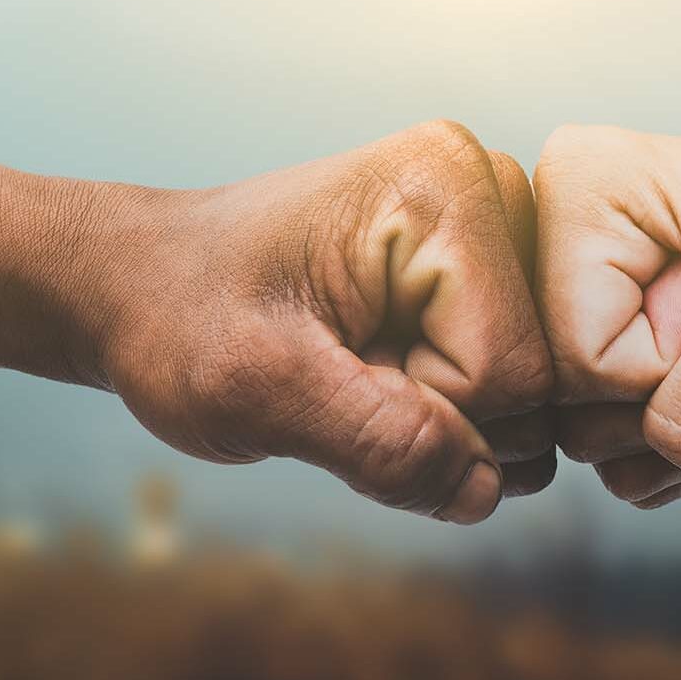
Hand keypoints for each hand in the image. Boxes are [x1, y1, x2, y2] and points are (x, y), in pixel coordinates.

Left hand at [83, 121, 555, 522]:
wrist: (144, 283)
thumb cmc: (182, 316)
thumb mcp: (258, 389)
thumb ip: (377, 443)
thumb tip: (484, 491)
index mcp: (446, 188)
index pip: (510, 370)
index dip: (425, 411)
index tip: (336, 375)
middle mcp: (491, 191)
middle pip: (537, 379)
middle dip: (442, 414)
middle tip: (344, 372)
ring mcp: (494, 230)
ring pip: (532, 393)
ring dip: (445, 416)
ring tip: (359, 367)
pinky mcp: (484, 271)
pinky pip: (513, 385)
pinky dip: (449, 407)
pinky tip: (383, 367)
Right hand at [534, 125, 680, 505]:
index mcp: (577, 189)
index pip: (573, 354)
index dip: (662, 366)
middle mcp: (556, 234)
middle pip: (566, 398)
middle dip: (668, 398)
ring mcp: (577, 296)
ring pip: (583, 434)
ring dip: (679, 432)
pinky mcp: (605, 342)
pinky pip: (610, 449)